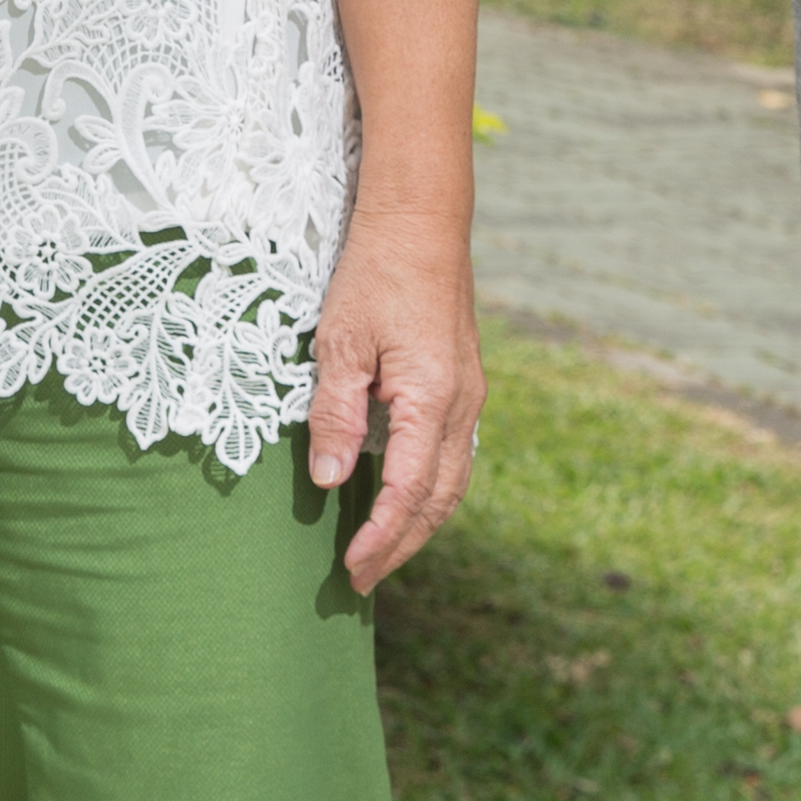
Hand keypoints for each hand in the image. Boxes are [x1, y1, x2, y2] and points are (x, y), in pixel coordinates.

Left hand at [305, 198, 479, 588]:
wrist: (419, 221)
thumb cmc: (374, 273)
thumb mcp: (339, 342)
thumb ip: (335, 413)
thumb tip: (331, 481)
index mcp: (432, 399)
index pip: (409, 492)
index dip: (381, 537)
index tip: (352, 569)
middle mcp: (462, 405)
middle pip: (439, 499)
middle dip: (401, 544)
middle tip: (363, 579)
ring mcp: (468, 395)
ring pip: (452, 480)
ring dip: (419, 521)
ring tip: (381, 549)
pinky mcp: (462, 382)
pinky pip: (453, 453)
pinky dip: (429, 488)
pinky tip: (403, 495)